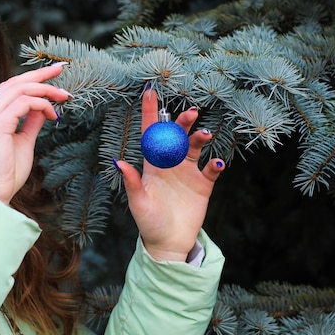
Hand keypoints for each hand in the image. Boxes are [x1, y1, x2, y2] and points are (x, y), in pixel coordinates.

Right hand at [0, 63, 70, 204]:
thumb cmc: (6, 173)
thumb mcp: (23, 142)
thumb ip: (31, 123)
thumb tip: (44, 108)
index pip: (10, 88)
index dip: (31, 79)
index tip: (52, 75)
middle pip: (15, 83)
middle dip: (40, 74)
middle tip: (61, 69)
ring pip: (20, 89)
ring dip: (45, 90)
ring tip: (64, 96)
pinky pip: (23, 103)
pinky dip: (41, 104)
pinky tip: (53, 114)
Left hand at [115, 89, 224, 261]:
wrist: (169, 243)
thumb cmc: (149, 222)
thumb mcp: (138, 203)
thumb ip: (132, 182)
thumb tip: (118, 162)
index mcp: (152, 164)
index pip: (151, 133)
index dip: (150, 113)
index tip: (150, 92)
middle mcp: (171, 163)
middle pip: (177, 135)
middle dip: (183, 122)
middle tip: (191, 112)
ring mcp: (188, 172)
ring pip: (195, 147)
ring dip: (200, 138)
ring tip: (204, 135)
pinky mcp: (203, 184)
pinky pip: (211, 169)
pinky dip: (215, 164)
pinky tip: (216, 162)